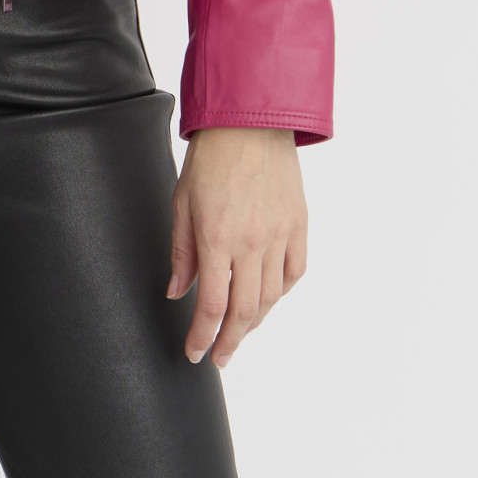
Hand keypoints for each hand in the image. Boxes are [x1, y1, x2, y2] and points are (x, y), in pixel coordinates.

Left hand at [166, 126, 306, 368]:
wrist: (249, 121)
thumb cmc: (210, 157)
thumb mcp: (182, 202)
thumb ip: (181, 251)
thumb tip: (178, 291)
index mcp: (217, 236)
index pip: (212, 306)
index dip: (202, 337)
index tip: (194, 352)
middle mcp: (251, 241)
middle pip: (245, 312)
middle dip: (229, 341)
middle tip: (218, 356)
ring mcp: (279, 234)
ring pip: (271, 298)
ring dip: (255, 323)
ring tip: (239, 332)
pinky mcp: (299, 225)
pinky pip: (294, 272)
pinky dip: (281, 292)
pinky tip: (267, 298)